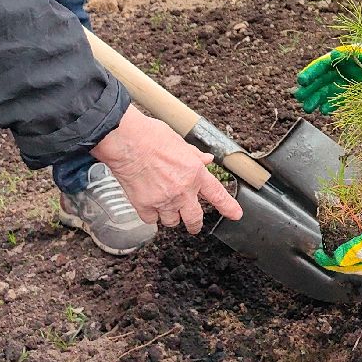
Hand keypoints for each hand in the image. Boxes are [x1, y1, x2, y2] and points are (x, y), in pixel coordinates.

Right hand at [91, 107, 243, 232]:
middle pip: (194, 218)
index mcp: (194, 173)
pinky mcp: (145, 206)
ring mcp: (164, 201)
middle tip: (194, 225)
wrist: (127, 141)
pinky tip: (148, 204)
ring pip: (172, 221)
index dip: (228, 207)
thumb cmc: (151, 136)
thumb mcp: (180, 142)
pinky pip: (152, 220)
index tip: (235, 215)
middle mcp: (182, 190)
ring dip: (170, 216)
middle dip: (195, 224)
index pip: (217, 194)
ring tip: (165, 206)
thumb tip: (206, 159)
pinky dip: (151, 215)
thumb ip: (194, 156)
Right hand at [293, 41, 361, 113]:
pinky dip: (331, 104)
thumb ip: (357, 57)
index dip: (312, 71)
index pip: (325, 63)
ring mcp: (348, 80)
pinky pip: (338, 98)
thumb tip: (335, 55)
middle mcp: (344, 68)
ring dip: (317, 99)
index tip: (302, 80)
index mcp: (347, 56)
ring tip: (308, 108)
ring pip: (327, 89)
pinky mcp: (353, 91)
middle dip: (310, 88)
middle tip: (299, 98)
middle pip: (322, 78)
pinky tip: (324, 111)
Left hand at [315, 195, 361, 278]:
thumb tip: (340, 257)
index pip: (351, 268)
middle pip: (359, 263)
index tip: (319, 255)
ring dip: (353, 249)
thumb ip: (357, 250)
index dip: (334, 261)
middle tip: (327, 247)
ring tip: (339, 241)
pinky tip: (359, 235)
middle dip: (343, 256)